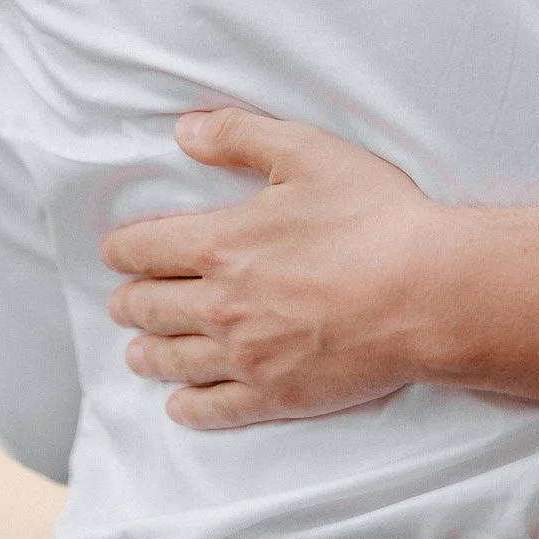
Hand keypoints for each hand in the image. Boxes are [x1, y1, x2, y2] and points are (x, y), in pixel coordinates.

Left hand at [102, 110, 452, 428]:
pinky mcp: (277, 394)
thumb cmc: (372, 215)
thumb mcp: (306, 151)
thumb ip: (239, 135)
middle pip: (153, 308)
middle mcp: (220, 305)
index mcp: (220, 245)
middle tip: (122, 303)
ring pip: (175, 360)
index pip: (147, 249)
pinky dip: (190, 407)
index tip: (114, 254)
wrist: (424, 292)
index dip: (123, 250)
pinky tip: (178, 405)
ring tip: (137, 353)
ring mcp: (247, 356)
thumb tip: (184, 130)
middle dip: (130, 303)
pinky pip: (216, 407)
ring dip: (148, 353)